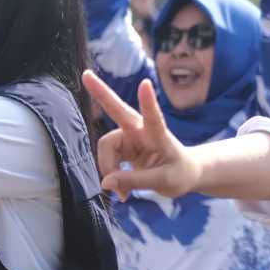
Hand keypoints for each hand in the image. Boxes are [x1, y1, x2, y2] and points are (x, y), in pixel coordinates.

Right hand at [85, 73, 200, 199]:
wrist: (184, 173)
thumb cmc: (180, 173)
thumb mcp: (164, 182)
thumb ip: (136, 182)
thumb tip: (105, 182)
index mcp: (159, 135)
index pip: (154, 117)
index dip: (148, 102)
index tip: (145, 83)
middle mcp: (142, 130)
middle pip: (118, 110)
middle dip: (101, 93)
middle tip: (86, 75)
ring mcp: (130, 136)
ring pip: (106, 147)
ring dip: (109, 170)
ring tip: (122, 194)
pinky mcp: (123, 146)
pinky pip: (107, 158)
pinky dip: (110, 176)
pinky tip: (121, 191)